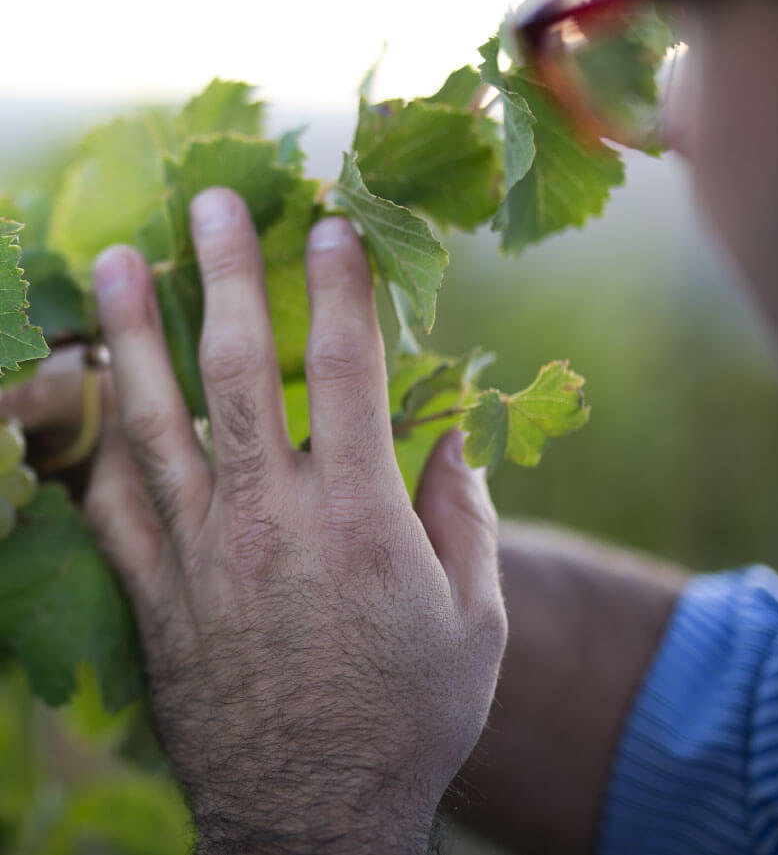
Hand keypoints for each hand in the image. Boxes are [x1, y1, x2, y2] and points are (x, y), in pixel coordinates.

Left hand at [85, 188, 506, 854]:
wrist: (315, 816)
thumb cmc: (412, 713)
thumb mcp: (476, 619)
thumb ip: (461, 516)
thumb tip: (446, 436)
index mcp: (360, 518)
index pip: (352, 372)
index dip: (343, 288)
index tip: (332, 224)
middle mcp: (272, 519)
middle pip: (241, 372)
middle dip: (226, 276)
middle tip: (211, 204)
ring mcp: (203, 556)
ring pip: (155, 422)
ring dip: (134, 335)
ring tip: (118, 261)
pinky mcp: (158, 596)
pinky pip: (113, 511)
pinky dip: (95, 450)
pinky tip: (82, 398)